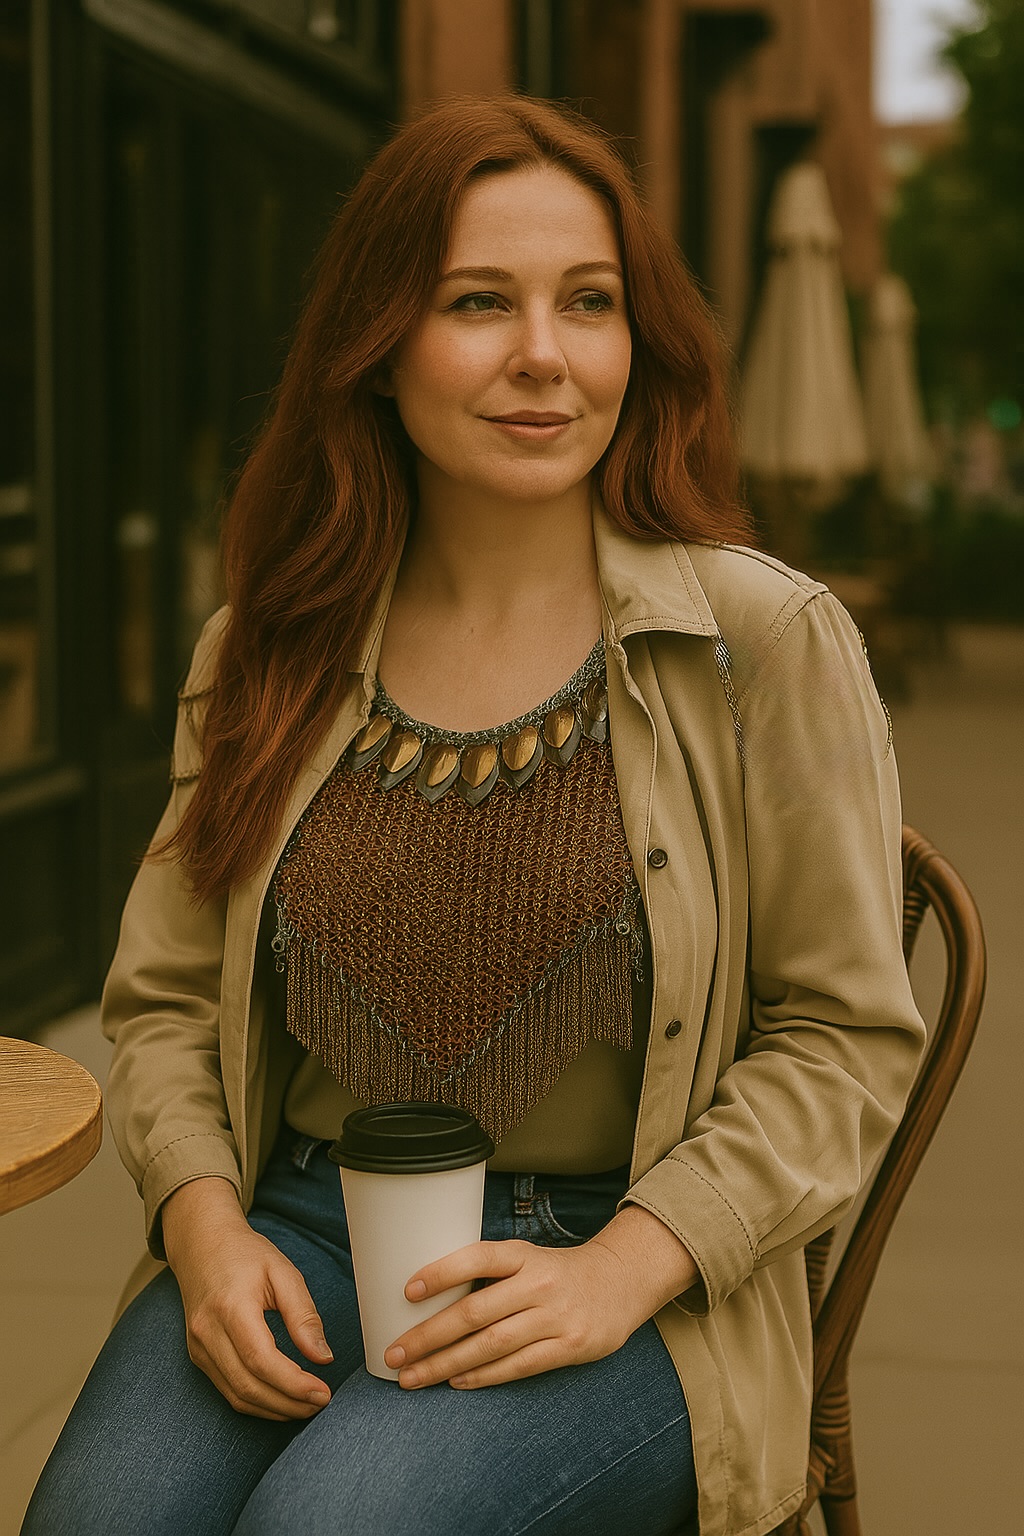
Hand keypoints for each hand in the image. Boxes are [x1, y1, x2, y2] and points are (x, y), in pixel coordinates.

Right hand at [161, 1176, 333, 1420]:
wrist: (202, 1244)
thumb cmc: (244, 1254)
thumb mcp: (283, 1272)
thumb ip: (303, 1314)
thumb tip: (322, 1356)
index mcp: (231, 1307)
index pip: (261, 1360)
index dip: (294, 1384)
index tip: (323, 1393)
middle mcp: (207, 1332)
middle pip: (248, 1386)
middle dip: (288, 1404)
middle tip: (321, 1403)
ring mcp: (198, 1347)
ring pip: (236, 1396)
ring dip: (274, 1410)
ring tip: (307, 1406)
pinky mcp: (198, 1355)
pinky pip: (227, 1390)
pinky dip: (256, 1402)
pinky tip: (281, 1399)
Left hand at [383, 1205, 699, 1390]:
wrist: (619, 1283)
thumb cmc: (556, 1272)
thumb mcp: (527, 1258)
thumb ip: (489, 1275)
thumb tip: (426, 1298)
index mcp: (523, 1254)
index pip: (477, 1258)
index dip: (441, 1272)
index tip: (407, 1290)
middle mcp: (538, 1283)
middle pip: (474, 1312)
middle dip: (429, 1336)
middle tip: (395, 1352)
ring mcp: (555, 1317)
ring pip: (490, 1346)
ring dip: (445, 1364)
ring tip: (413, 1376)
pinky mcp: (569, 1347)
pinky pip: (517, 1367)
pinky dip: (483, 1376)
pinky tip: (455, 1381)